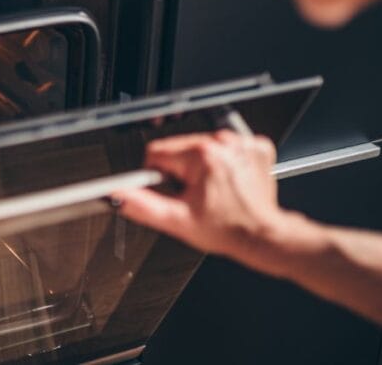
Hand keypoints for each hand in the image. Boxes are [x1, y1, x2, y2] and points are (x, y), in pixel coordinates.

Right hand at [116, 129, 286, 260]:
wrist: (263, 237)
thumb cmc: (227, 230)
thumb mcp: (177, 221)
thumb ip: (143, 205)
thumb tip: (118, 194)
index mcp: (200, 156)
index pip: (157, 152)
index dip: (159, 176)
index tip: (176, 191)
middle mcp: (222, 143)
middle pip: (179, 148)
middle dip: (181, 171)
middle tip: (196, 195)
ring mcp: (241, 144)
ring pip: (201, 146)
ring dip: (202, 166)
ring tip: (213, 190)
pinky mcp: (255, 147)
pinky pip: (226, 147)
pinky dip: (225, 162)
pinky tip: (229, 181)